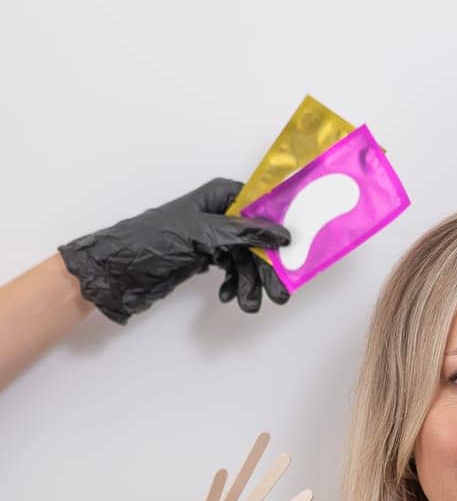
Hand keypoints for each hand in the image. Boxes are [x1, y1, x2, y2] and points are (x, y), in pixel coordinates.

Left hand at [58, 176, 291, 323]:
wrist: (118, 270)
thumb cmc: (154, 241)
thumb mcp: (203, 234)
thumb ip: (245, 234)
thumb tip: (282, 234)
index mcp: (219, 196)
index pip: (261, 206)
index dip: (278, 227)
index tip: (295, 250)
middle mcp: (219, 214)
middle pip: (257, 239)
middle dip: (266, 267)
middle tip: (278, 294)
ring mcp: (212, 237)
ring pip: (245, 259)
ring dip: (249, 282)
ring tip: (248, 304)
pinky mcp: (204, 258)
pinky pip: (232, 270)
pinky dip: (233, 284)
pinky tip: (228, 296)